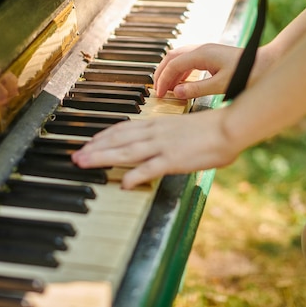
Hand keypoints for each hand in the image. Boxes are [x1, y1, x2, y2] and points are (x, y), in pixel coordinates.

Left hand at [71, 108, 239, 188]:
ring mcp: (162, 145)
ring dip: (102, 157)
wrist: (229, 127)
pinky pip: (149, 168)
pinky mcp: (173, 159)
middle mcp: (154, 132)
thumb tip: (156, 147)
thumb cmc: (211, 128)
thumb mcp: (182, 128)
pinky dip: (134, 175)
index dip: (103, 136)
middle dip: (94, 148)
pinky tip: (123, 184)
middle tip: (76, 156)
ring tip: (84, 163)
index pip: (122, 128)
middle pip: (117, 139)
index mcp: (157, 123)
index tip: (89, 143)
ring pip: (125, 151)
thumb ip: (166, 136)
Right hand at [154, 43, 242, 98]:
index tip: (159, 94)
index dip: (163, 80)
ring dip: (170, 71)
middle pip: (172, 57)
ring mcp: (207, 51)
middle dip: (162, 73)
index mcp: (202, 54)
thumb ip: (197, 89)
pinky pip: (189, 61)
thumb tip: (177, 92)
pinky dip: (181, 71)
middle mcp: (202, 49)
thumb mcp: (222, 85)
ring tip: (167, 88)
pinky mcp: (212, 56)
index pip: (173, 65)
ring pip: (180, 57)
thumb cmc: (249, 72)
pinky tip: (182, 83)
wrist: (268, 63)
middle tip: (157, 89)